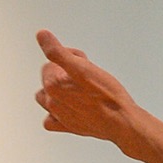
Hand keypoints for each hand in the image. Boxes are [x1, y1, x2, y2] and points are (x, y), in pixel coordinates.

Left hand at [34, 31, 140, 149]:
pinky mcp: (68, 127)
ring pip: (48, 98)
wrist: (121, 121)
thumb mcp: (83, 66)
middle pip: (50, 78)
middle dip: (64, 73)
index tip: (84, 62)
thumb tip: (41, 35)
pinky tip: (69, 108)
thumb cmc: (107, 96)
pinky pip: (51, 120)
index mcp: (52, 85)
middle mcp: (52, 102)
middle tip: (85, 75)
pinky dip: (55, 114)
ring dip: (58, 91)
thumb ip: (58, 51)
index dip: (69, 58)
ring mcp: (59, 116)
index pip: (51, 61)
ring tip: (78, 90)